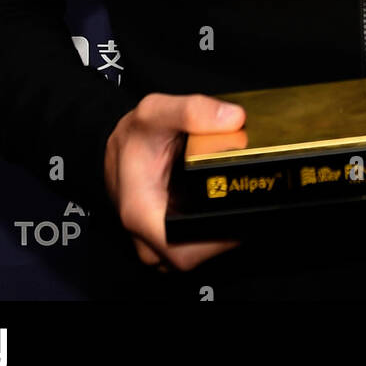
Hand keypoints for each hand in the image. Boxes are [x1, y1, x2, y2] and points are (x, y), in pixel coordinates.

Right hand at [104, 92, 245, 271]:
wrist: (120, 145)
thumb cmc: (133, 135)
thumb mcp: (156, 110)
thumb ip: (192, 110)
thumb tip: (233, 119)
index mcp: (140, 213)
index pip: (184, 251)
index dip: (219, 240)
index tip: (242, 213)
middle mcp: (145, 236)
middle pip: (195, 255)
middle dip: (225, 231)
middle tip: (245, 197)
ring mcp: (155, 241)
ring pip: (196, 252)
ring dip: (219, 229)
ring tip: (233, 195)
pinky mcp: (167, 238)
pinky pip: (194, 243)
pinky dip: (211, 226)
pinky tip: (222, 202)